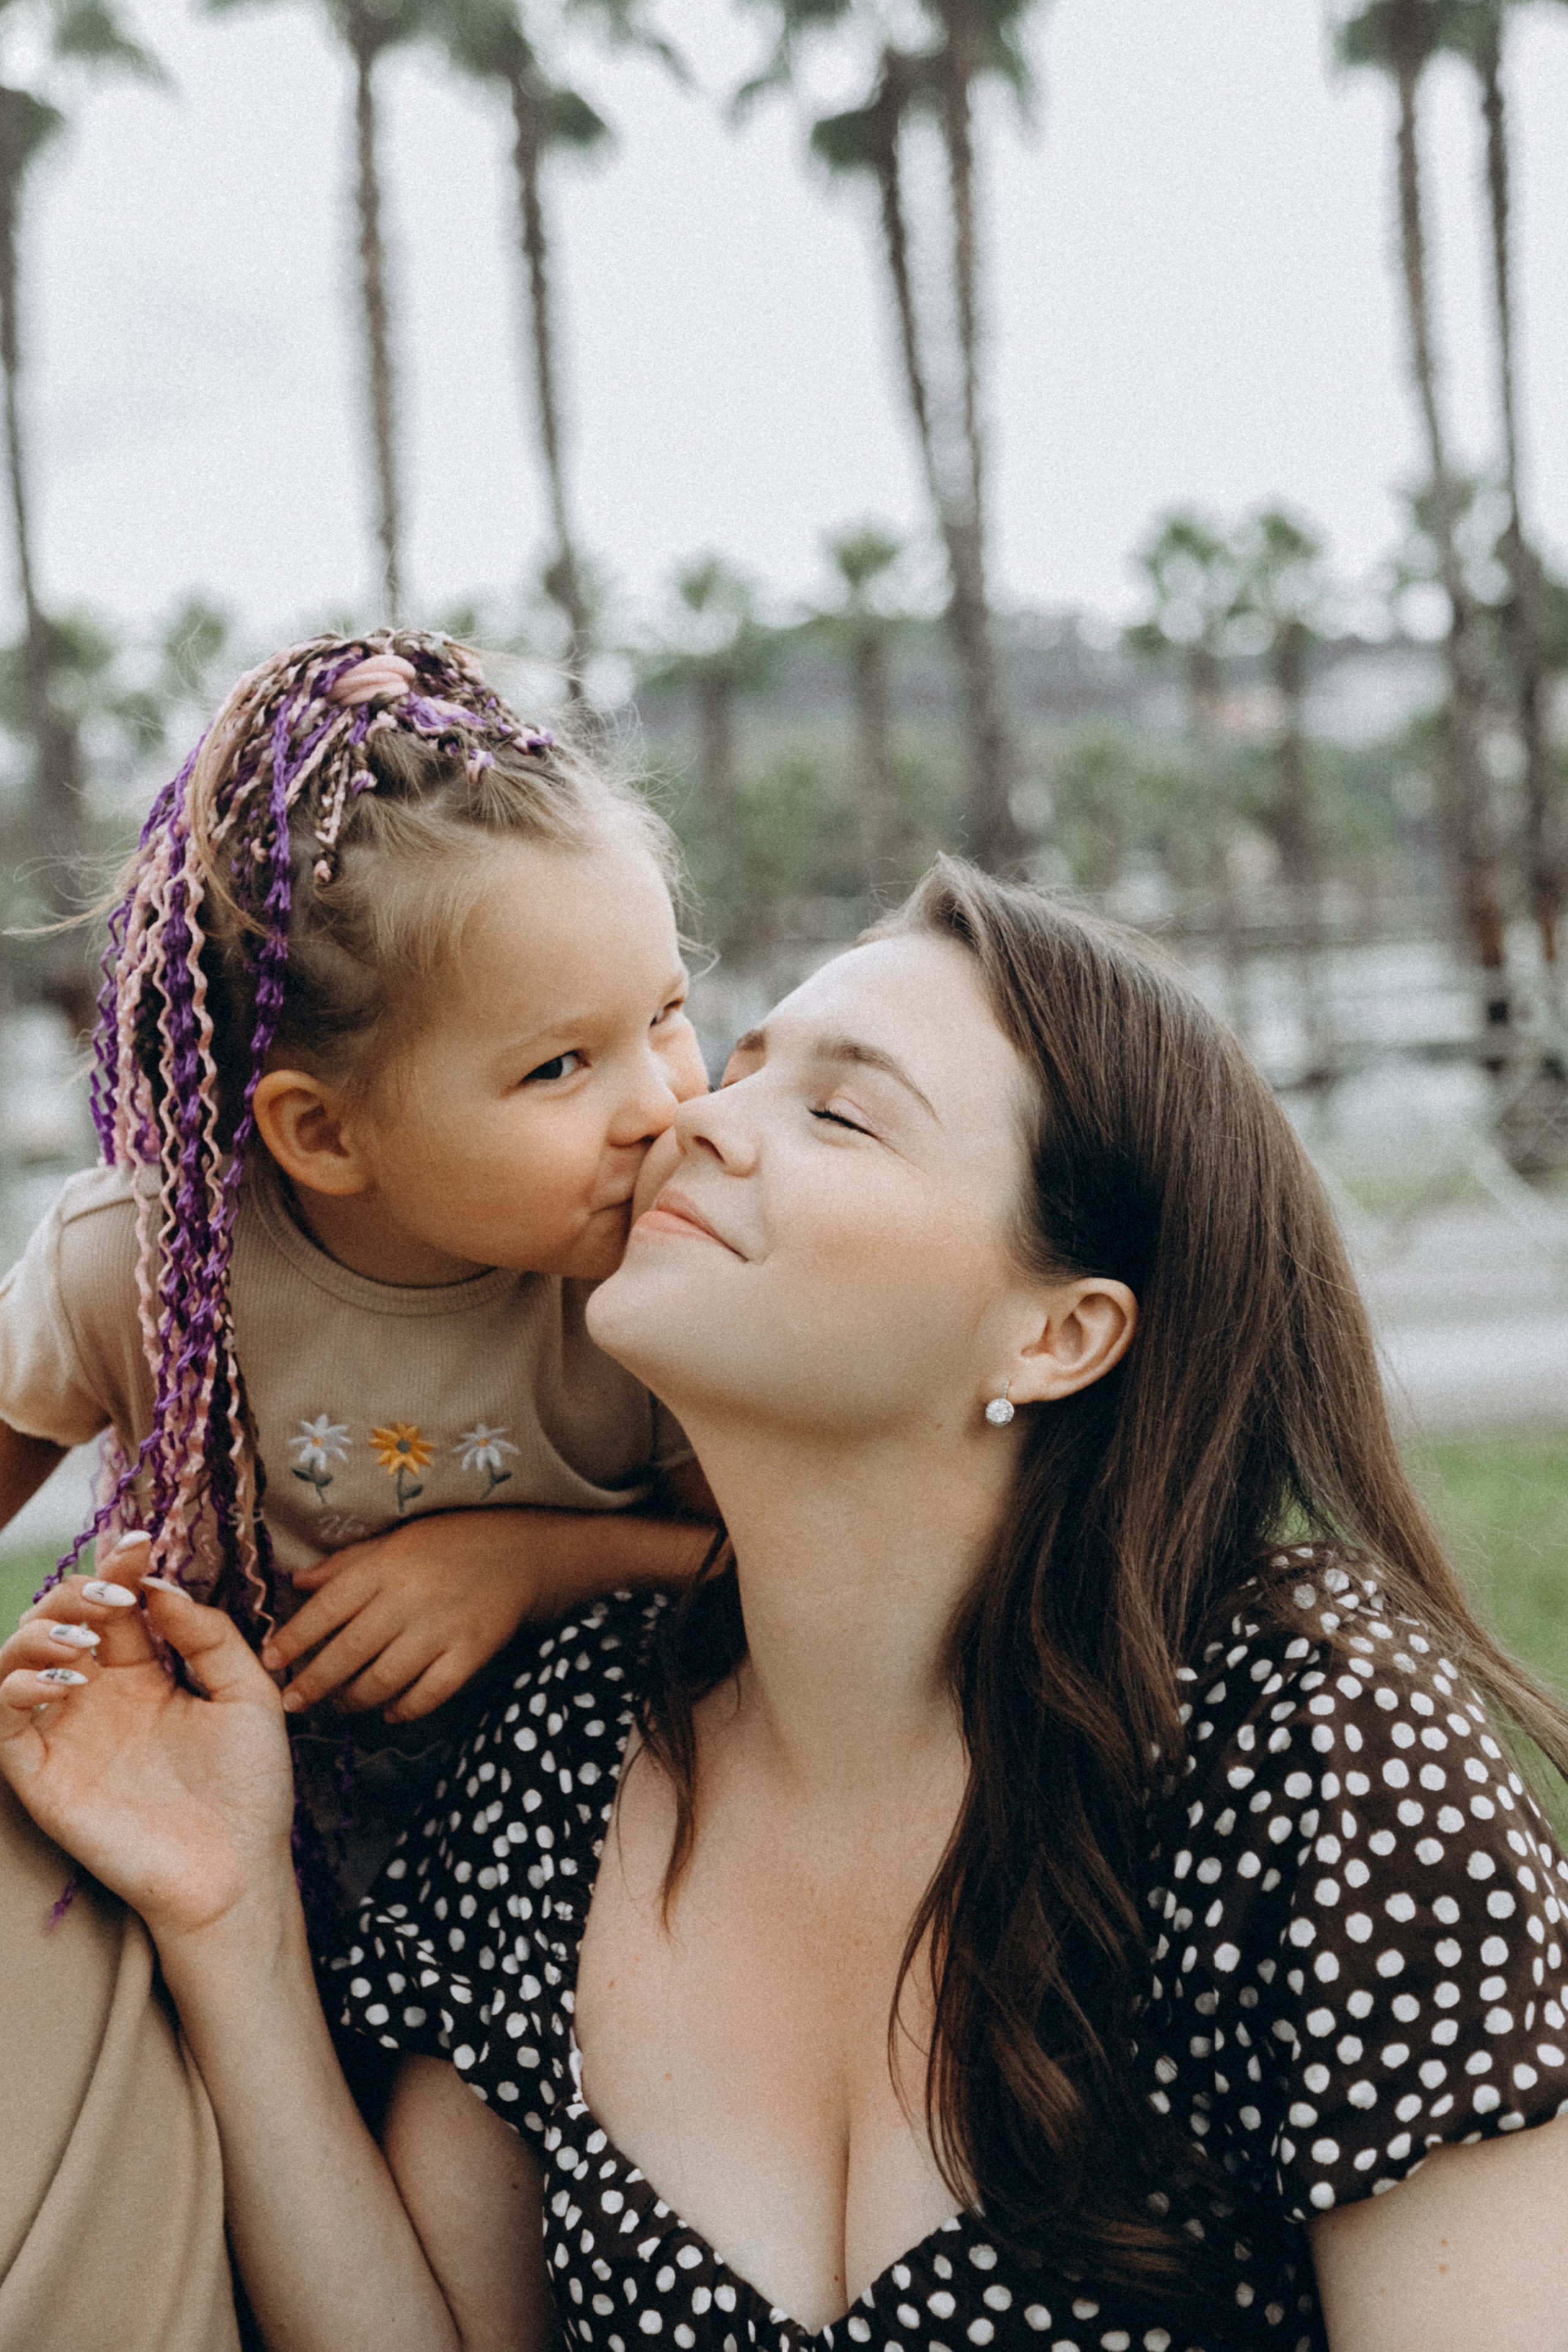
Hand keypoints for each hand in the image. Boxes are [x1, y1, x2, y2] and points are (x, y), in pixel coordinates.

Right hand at [0, 1544, 294, 1941]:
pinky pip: (3, 1719)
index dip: (120, 1565)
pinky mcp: (43, 1774)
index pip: (115, 1604)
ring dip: (43, 1630)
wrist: (236, 1872)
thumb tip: (162, 1588)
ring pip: (16, 1657)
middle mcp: (98, 1697)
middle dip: (81, 1590)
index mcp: (144, 1675)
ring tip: (90, 1641)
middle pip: (59, 1617)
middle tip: (118, 1596)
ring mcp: (67, 1732)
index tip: (142, 1540)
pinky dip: (18, 1684)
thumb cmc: (249, 1790)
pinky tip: (67, 1678)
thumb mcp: (249, 1695)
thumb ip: (210, 1636)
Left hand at [260, 1511, 538, 1723]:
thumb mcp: (393, 1542)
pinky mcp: (471, 1652)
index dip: (294, 1638)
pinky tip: (388, 1712)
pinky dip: (404, 1709)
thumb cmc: (449, 1542)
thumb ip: (345, 1564)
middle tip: (292, 1702)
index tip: (269, 1661)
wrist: (522, 1550)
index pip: (327, 1608)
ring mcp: (442, 1628)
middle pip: (349, 1651)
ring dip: (354, 1700)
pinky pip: (429, 1694)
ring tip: (338, 1707)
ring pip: (384, 1679)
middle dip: (314, 1682)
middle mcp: (409, 1598)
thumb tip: (297, 1583)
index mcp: (385, 1567)